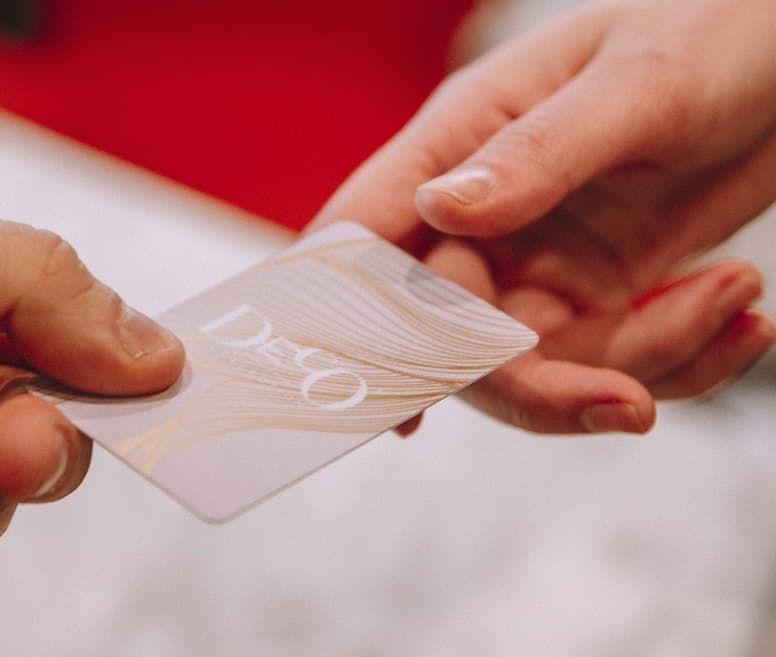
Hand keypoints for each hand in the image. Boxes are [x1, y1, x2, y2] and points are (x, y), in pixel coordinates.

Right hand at [313, 0, 775, 433]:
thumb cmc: (710, 32)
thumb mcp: (635, 84)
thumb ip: (537, 152)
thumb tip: (440, 209)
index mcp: (461, 143)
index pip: (367, 234)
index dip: (346, 315)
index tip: (376, 393)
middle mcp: (487, 216)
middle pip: (454, 338)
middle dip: (537, 385)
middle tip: (626, 402)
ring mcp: (542, 263)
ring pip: (543, 368)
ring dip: (644, 363)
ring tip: (734, 296)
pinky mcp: (603, 294)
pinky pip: (614, 362)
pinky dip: (684, 359)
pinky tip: (741, 313)